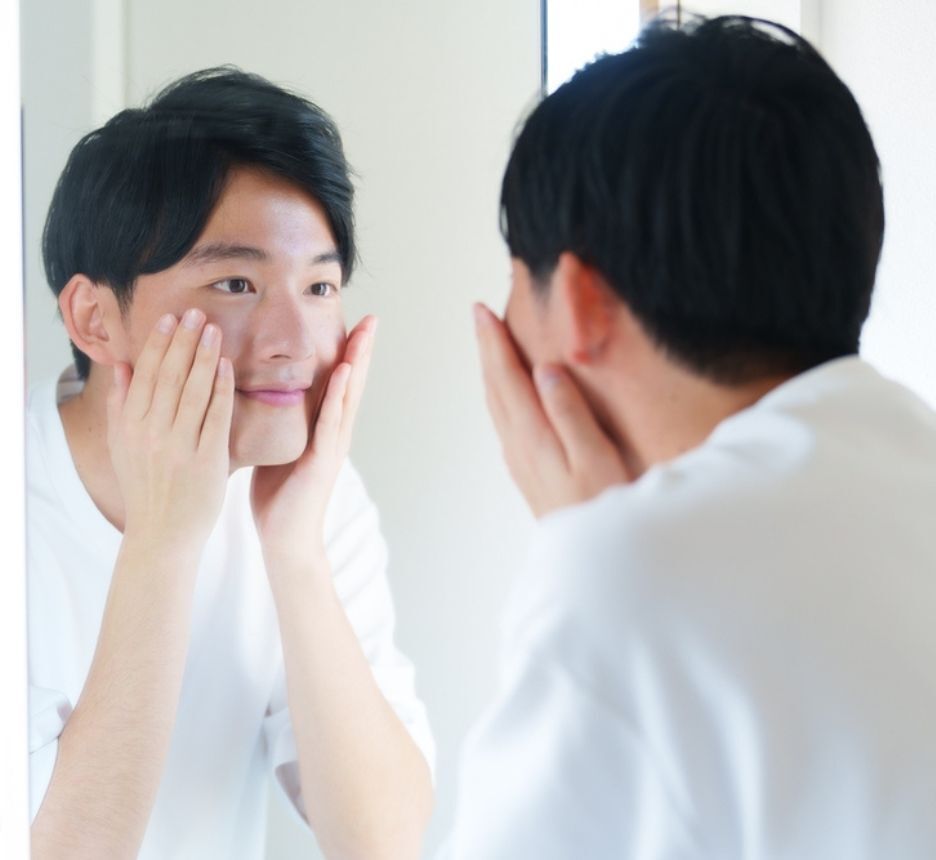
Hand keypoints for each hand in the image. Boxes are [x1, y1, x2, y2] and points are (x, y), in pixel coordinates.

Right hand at [107, 309, 233, 550]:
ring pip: (192, 392)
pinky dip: (220, 389)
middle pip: (169, 377)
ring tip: (213, 330)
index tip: (172, 319)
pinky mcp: (206, 460)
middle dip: (183, 342)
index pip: (146, 375)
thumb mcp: (123, 446)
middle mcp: (152, 433)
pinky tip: (226, 367)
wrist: (162, 533)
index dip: (159, 344)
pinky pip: (215, 417)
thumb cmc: (146, 487)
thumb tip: (122, 366)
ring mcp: (180, 446)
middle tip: (196, 313)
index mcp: (131, 427)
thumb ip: (122, 405)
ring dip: (203, 357)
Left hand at [250, 315, 376, 567]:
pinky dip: (340, 395)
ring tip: (366, 333)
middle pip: (353, 383)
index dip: (347, 353)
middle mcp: (335, 433)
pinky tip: (346, 372)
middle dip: (362, 349)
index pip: (338, 383)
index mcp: (323, 429)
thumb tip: (264, 395)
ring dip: (359, 363)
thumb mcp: (279, 447)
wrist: (286, 538)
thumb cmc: (279, 495)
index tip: (353, 322)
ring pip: (349, 396)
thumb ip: (282, 423)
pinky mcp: (323, 459)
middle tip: (372, 317)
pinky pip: (331, 421)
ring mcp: (333, 445)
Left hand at [474, 303, 628, 517]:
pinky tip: (507, 393)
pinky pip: (505, 421)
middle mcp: (519, 445)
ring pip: (496, 404)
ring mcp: (520, 460)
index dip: (494, 342)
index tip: (482, 311)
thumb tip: (545, 369)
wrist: (593, 557)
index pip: (507, 378)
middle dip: (487, 349)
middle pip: (495, 387)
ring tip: (490, 345)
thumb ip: (570, 412)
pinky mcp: (527, 471)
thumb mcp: (595, 457)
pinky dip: (501, 395)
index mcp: (534, 435)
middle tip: (480, 317)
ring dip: (491, 371)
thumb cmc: (604, 506)